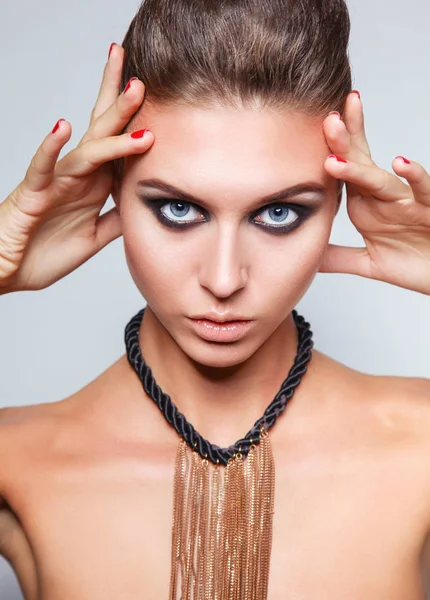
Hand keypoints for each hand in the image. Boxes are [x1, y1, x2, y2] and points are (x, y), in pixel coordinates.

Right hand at [0, 43, 152, 293]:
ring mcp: (56, 181)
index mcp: (94, 184)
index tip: (161, 99)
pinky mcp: (33, 193)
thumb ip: (118, 218)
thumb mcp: (95, 237)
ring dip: (111, 121)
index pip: (120, 146)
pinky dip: (51, 147)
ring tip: (132, 93)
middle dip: (124, 102)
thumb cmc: (43, 252)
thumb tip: (146, 204)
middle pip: (104, 130)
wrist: (7, 272)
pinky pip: (41, 166)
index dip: (138, 123)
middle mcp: (78, 176)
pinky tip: (63, 126)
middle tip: (145, 74)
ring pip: (87, 146)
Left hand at [319, 91, 429, 295]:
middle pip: (360, 162)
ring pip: (381, 180)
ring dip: (358, 167)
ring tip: (335, 158)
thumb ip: (339, 257)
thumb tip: (309, 257)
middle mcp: (385, 196)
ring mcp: (408, 201)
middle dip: (343, 141)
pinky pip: (424, 190)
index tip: (313, 127)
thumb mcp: (370, 262)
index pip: (346, 168)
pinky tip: (400, 163)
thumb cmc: (416, 263)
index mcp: (368, 203)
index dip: (330, 148)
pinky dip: (414, 176)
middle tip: (326, 121)